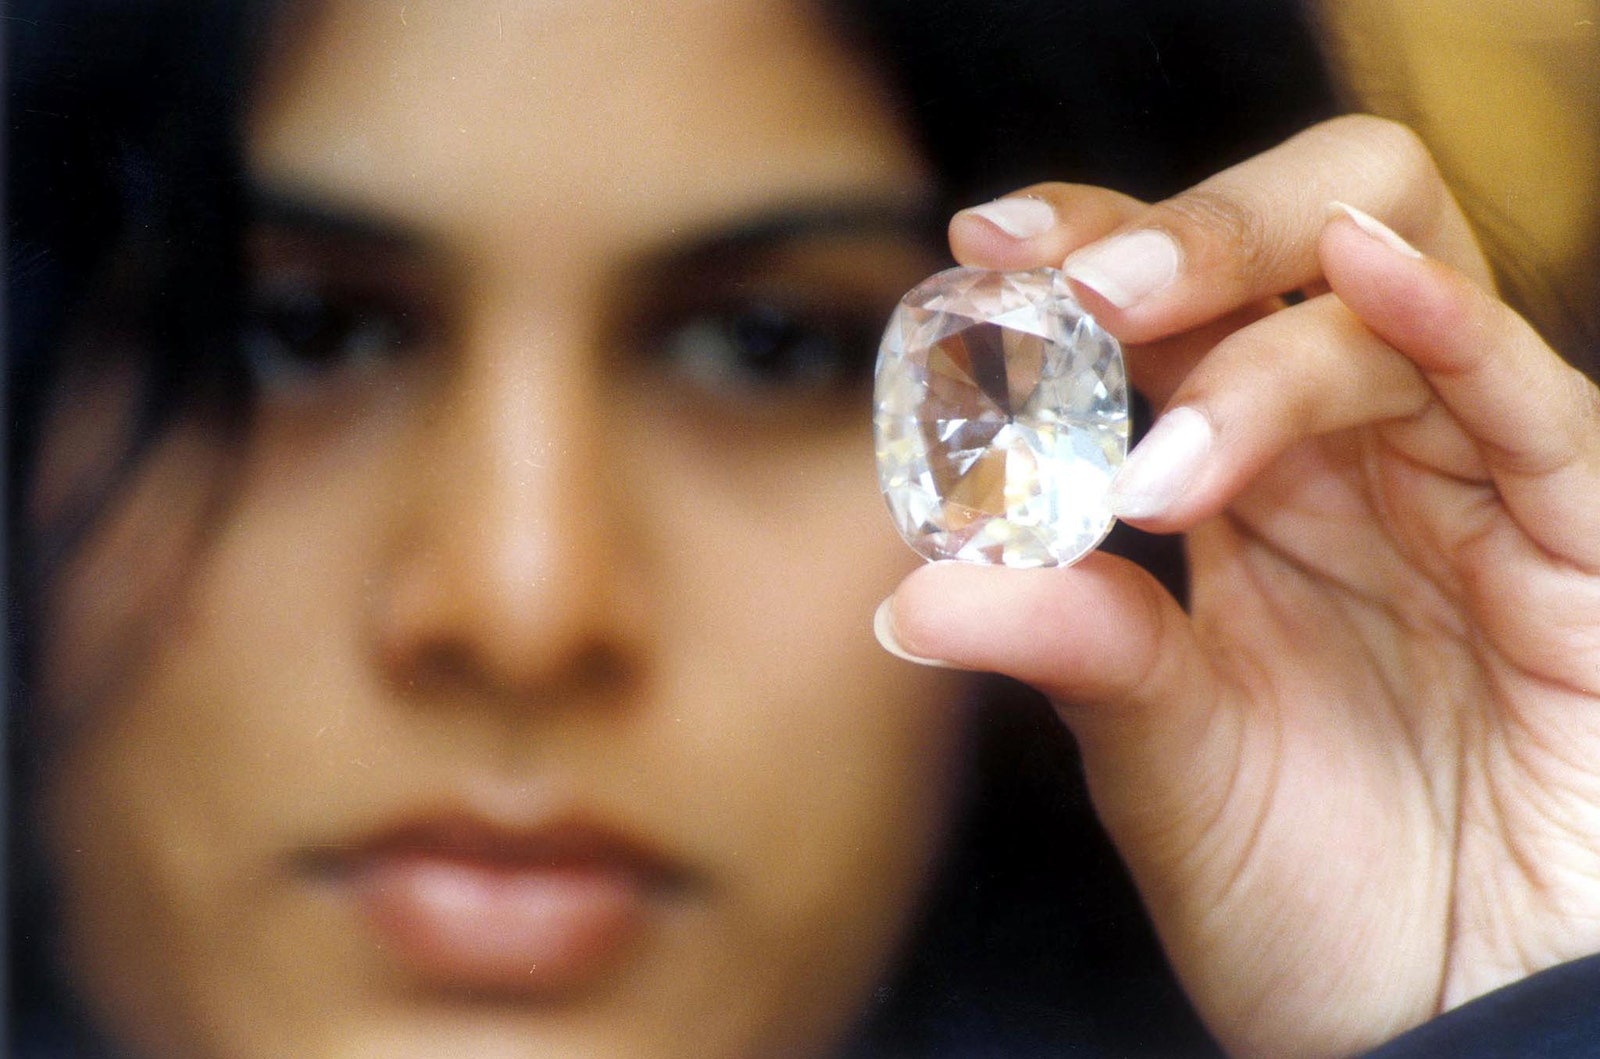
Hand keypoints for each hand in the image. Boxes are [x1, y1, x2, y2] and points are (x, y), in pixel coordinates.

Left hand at [877, 115, 1599, 1056]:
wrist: (1442, 1029)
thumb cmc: (1309, 899)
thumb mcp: (1165, 764)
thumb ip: (1071, 651)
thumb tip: (911, 595)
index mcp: (1250, 489)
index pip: (1176, 314)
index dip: (1090, 253)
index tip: (981, 247)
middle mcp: (1358, 464)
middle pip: (1295, 253)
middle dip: (1181, 235)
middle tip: (1063, 281)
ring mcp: (1470, 493)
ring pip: (1392, 303)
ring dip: (1254, 300)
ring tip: (1123, 330)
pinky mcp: (1578, 551)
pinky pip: (1528, 405)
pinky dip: (1448, 327)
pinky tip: (1362, 274)